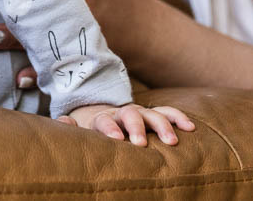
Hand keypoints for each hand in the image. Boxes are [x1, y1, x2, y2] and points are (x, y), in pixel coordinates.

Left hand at [59, 103, 194, 144]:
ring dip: (162, 125)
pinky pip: (167, 113)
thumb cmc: (90, 127)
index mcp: (102, 117)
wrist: (99, 108)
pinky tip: (191, 128)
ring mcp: (139, 113)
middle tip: (140, 143)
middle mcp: (123, 113)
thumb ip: (69, 126)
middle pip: (130, 115)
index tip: (116, 139)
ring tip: (172, 142)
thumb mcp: (77, 126)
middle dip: (137, 127)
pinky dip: (178, 118)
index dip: (110, 128)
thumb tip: (62, 123)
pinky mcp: (151, 116)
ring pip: (152, 114)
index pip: (105, 120)